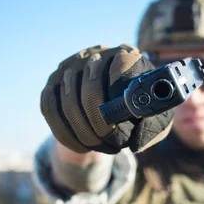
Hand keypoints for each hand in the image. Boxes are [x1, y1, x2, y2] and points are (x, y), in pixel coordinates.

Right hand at [40, 44, 172, 153]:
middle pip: (91, 90)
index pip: (123, 65)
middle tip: (115, 145)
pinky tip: (82, 146)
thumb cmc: (138, 114)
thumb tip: (135, 140)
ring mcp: (70, 67)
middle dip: (102, 127)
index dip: (123, 97)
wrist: (111, 110)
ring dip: (84, 134)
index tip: (130, 122)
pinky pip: (50, 109)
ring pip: (68, 103)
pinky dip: (65, 134)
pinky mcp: (52, 82)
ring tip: (101, 148)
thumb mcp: (153, 120)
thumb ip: (151, 128)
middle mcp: (96, 55)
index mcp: (127, 55)